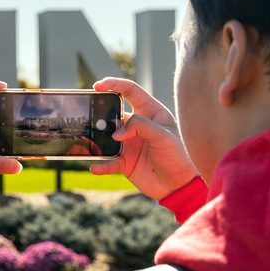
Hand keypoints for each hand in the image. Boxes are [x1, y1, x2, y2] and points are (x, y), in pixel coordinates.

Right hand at [90, 78, 198, 199]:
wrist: (181, 186)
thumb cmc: (180, 156)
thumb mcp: (164, 136)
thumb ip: (140, 126)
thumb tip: (116, 133)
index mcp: (151, 113)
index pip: (130, 91)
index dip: (114, 85)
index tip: (98, 86)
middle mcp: (138, 126)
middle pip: (112, 114)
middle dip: (99, 115)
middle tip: (89, 118)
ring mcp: (130, 144)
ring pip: (106, 138)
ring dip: (96, 141)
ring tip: (88, 143)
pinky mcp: (125, 162)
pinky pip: (108, 162)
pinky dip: (101, 165)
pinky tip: (95, 167)